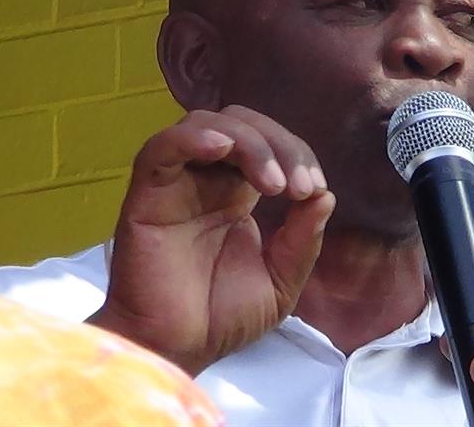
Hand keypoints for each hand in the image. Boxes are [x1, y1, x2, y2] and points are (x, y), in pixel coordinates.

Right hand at [88, 105, 334, 375]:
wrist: (177, 350)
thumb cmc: (219, 318)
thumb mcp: (280, 282)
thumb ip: (302, 241)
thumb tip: (325, 196)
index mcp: (235, 193)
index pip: (267, 144)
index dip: (295, 154)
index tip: (313, 190)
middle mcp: (205, 179)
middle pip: (241, 124)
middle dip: (279, 144)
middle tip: (298, 187)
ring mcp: (175, 183)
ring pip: (206, 123)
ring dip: (248, 142)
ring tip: (272, 184)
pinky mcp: (147, 193)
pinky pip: (162, 147)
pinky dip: (193, 137)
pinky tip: (222, 148)